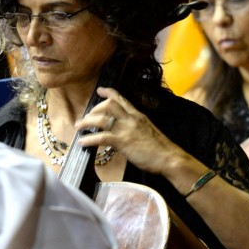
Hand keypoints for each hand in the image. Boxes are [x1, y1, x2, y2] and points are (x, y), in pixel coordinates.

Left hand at [75, 87, 190, 176]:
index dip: (109, 93)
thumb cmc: (161, 149)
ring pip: (102, 119)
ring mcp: (126, 130)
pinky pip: (102, 137)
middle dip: (94, 109)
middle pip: (109, 105)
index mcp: (138, 116)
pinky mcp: (123, 142)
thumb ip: (135, 128)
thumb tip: (124, 131)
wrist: (170, 158)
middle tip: (86, 117)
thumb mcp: (147, 131)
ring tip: (79, 127)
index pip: (122, 99)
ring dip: (87, 122)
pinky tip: (82, 142)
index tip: (100, 90)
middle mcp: (131, 119)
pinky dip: (89, 139)